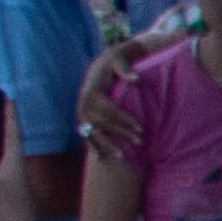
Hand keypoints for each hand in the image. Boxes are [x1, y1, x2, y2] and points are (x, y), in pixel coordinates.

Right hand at [76, 29, 165, 156]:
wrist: (100, 66)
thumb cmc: (114, 63)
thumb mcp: (119, 62)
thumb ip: (126, 70)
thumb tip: (135, 79)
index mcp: (92, 92)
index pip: (110, 110)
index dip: (125, 120)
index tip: (141, 128)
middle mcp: (83, 104)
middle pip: (103, 123)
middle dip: (121, 133)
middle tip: (140, 142)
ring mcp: (80, 112)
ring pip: (93, 132)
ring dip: (106, 145)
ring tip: (121, 157)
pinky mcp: (82, 117)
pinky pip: (86, 134)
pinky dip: (92, 146)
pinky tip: (99, 159)